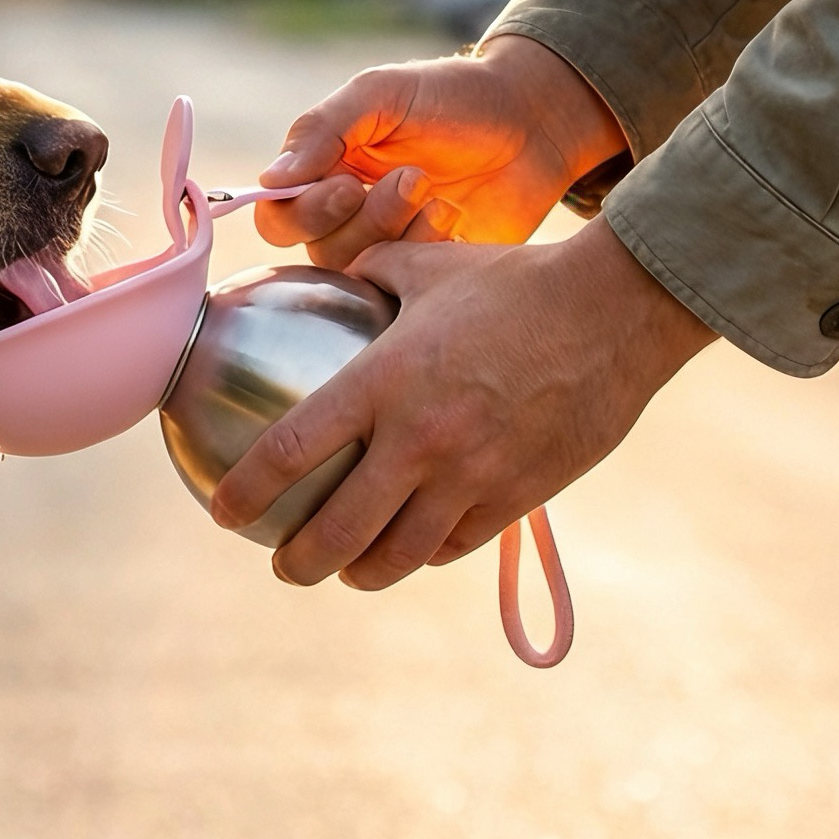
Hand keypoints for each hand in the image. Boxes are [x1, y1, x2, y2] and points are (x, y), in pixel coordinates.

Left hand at [209, 221, 711, 588]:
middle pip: (340, 529)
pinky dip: (425, 553)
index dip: (248, 489)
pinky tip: (411, 549)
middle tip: (281, 563)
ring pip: (399, 554)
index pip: (293, 449)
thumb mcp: (428, 266)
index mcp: (383, 381)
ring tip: (343, 571)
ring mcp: (471, 476)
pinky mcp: (518, 495)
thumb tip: (341, 272)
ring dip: (360, 573)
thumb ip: (373, 273)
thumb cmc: (515, 280)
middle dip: (298, 560)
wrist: (615, 312)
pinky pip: (456, 544)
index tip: (223, 512)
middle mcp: (420, 440)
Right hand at [253, 35, 627, 267]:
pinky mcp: (427, 268)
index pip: (277, 214)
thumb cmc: (452, 96)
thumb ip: (322, 129)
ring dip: (396, 229)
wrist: (533, 121)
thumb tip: (269, 181)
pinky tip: (453, 214)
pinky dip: (427, 247)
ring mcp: (386, 244)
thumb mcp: (382, 93)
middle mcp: (345, 213)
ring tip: (434, 191)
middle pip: (316, 248)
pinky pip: (406, 282)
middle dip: (363, 219)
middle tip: (411, 179)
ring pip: (359, 268)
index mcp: (323, 169)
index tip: (348, 184)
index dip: (303, 211)